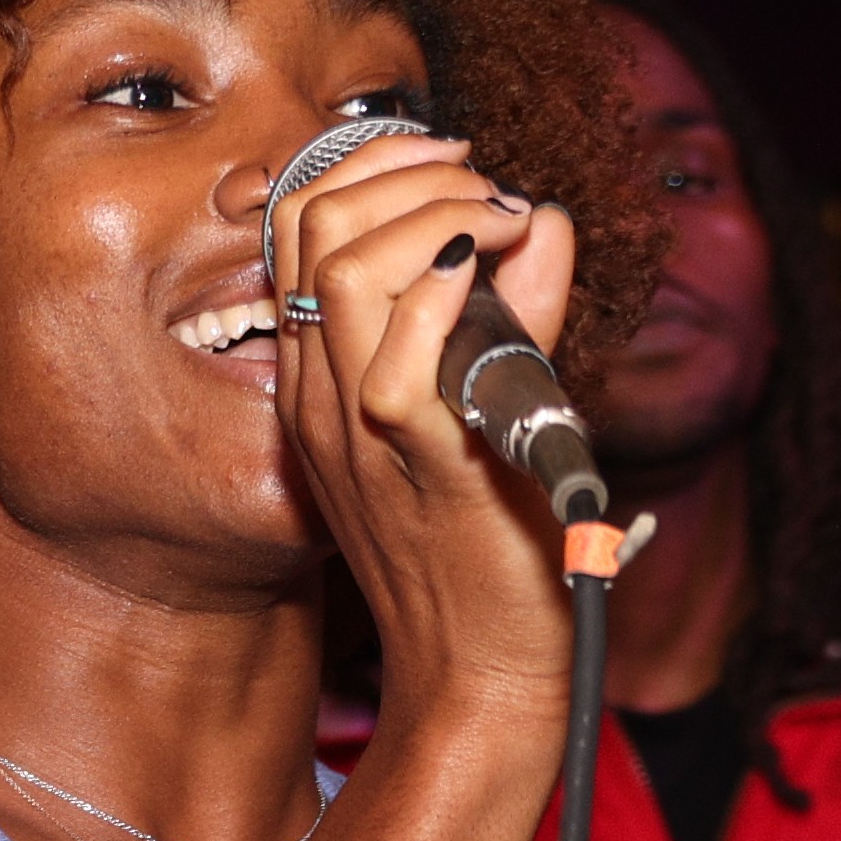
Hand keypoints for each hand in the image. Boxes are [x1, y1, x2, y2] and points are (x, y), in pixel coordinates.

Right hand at [265, 122, 592, 751]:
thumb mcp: (476, 405)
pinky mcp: (422, 464)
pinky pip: (402, 355)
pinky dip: (456, 287)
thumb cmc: (484, 549)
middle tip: (490, 196)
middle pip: (314, 221)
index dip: (373, 165)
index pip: (299, 221)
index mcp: (319, 378)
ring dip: (439, 216)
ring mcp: (360, 431)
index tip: (457, 170)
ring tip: (504, 231)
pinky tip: (504, 277)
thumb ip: (507, 311)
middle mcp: (321, 397)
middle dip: (410, 172)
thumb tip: (541, 222)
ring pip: (348, 267)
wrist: (481, 675)